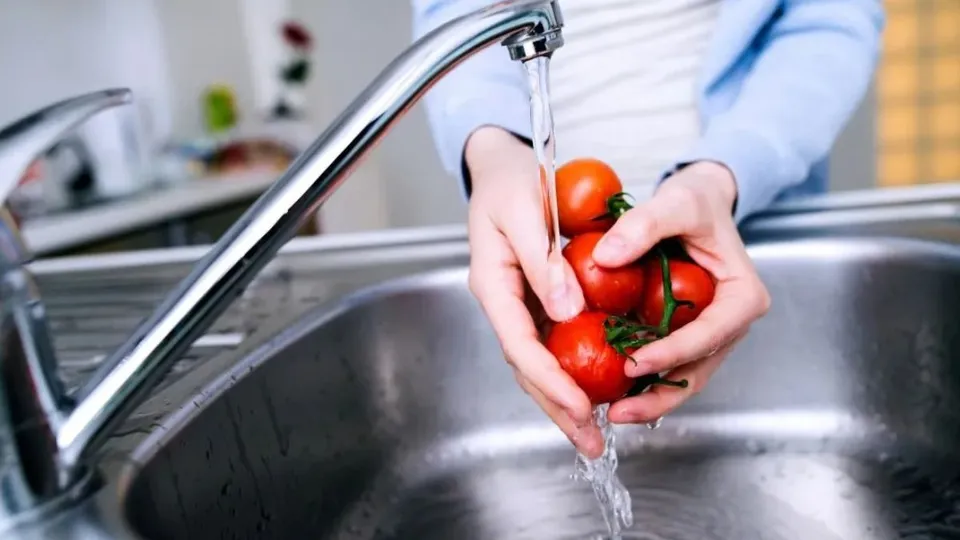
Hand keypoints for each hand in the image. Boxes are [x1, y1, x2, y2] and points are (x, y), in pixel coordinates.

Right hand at [464, 127, 604, 457]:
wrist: (503, 165)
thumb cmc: (510, 180)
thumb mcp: (526, 212)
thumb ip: (544, 262)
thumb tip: (567, 311)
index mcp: (493, 283)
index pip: (519, 344)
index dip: (548, 380)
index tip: (579, 406)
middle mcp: (505, 301)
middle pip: (527, 367)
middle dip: (557, 408)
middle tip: (589, 442)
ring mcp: (520, 304)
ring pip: (539, 362)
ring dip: (564, 399)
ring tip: (594, 433)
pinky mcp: (537, 300)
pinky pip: (552, 343)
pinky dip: (572, 370)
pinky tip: (595, 389)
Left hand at [592, 161, 771, 423]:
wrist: (697, 199)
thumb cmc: (696, 200)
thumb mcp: (675, 201)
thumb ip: (643, 225)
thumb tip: (605, 257)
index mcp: (742, 296)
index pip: (709, 335)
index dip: (673, 353)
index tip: (635, 363)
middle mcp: (730, 322)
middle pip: (698, 368)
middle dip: (660, 394)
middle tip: (620, 411)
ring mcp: (710, 333)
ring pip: (683, 375)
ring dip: (650, 397)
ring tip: (613, 414)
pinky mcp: (686, 334)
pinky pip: (667, 362)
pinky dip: (643, 378)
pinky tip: (612, 391)